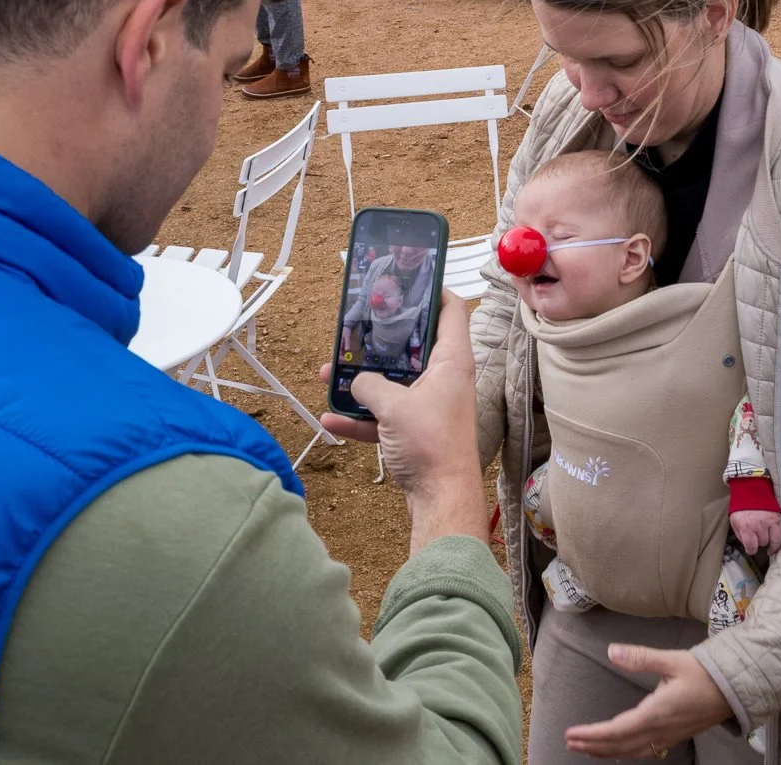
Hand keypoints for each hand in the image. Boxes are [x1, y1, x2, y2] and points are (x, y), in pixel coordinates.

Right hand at [320, 292, 485, 549]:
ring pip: (393, 383)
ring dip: (361, 382)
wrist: (441, 499)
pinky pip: (384, 417)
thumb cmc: (431, 445)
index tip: (408, 281)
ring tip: (328, 376)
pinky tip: (330, 420)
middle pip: (411, 347)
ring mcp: (431, 406)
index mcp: (452, 361)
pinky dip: (361, 419)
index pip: (451, 311)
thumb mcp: (393, 406)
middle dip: (379, 341)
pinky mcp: (417, 431)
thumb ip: (369, 385)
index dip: (433, 291)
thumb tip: (355, 380)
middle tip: (355, 328)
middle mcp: (445, 379)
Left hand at [565, 646, 732, 759]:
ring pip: (632, 751)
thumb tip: (612, 651)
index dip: (592, 734)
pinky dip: (627, 752)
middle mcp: (661, 730)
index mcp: (656, 713)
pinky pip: (646, 751)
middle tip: (570, 743)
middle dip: (593, 745)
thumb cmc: (705, 673)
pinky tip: (620, 751)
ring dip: (607, 752)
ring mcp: (669, 736)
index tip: (572, 734)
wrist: (737, 688)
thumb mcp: (672, 661)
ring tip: (587, 749)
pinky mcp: (675, 735)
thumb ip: (640, 658)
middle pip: (620, 745)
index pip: (617, 730)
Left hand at [730, 509, 780, 555]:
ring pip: (773, 540)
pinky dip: (778, 540)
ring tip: (766, 542)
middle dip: (759, 542)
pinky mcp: (778, 518)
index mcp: (746, 526)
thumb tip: (747, 545)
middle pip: (763, 542)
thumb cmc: (741, 508)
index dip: (751, 550)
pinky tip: (774, 543)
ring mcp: (770, 522)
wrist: (750, 491)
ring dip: (769, 542)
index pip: (752, 546)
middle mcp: (759, 525)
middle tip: (756, 538)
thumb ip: (740, 535)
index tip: (751, 550)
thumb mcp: (734, 522)